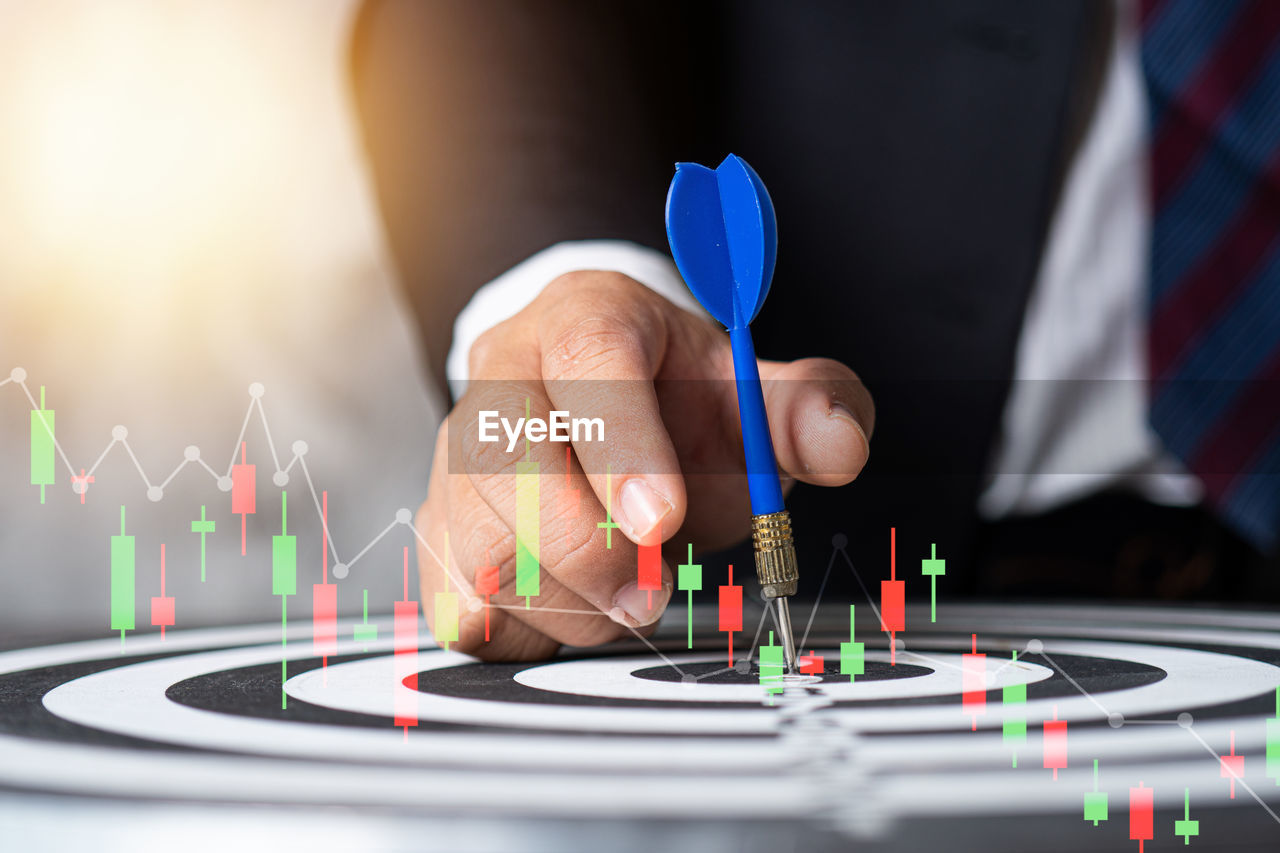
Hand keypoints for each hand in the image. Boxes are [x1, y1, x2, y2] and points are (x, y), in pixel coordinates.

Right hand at [415, 271, 873, 659]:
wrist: (608, 413)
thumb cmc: (684, 406)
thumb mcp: (756, 394)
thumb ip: (811, 410)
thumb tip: (841, 442)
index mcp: (589, 318)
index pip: (590, 358)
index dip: (622, 444)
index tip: (664, 523)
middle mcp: (505, 374)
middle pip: (504, 454)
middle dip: (583, 544)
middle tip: (651, 592)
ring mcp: (458, 451)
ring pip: (474, 534)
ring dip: (558, 595)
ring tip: (624, 600)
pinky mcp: (440, 521)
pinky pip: (450, 590)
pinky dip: (508, 624)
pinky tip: (557, 615)